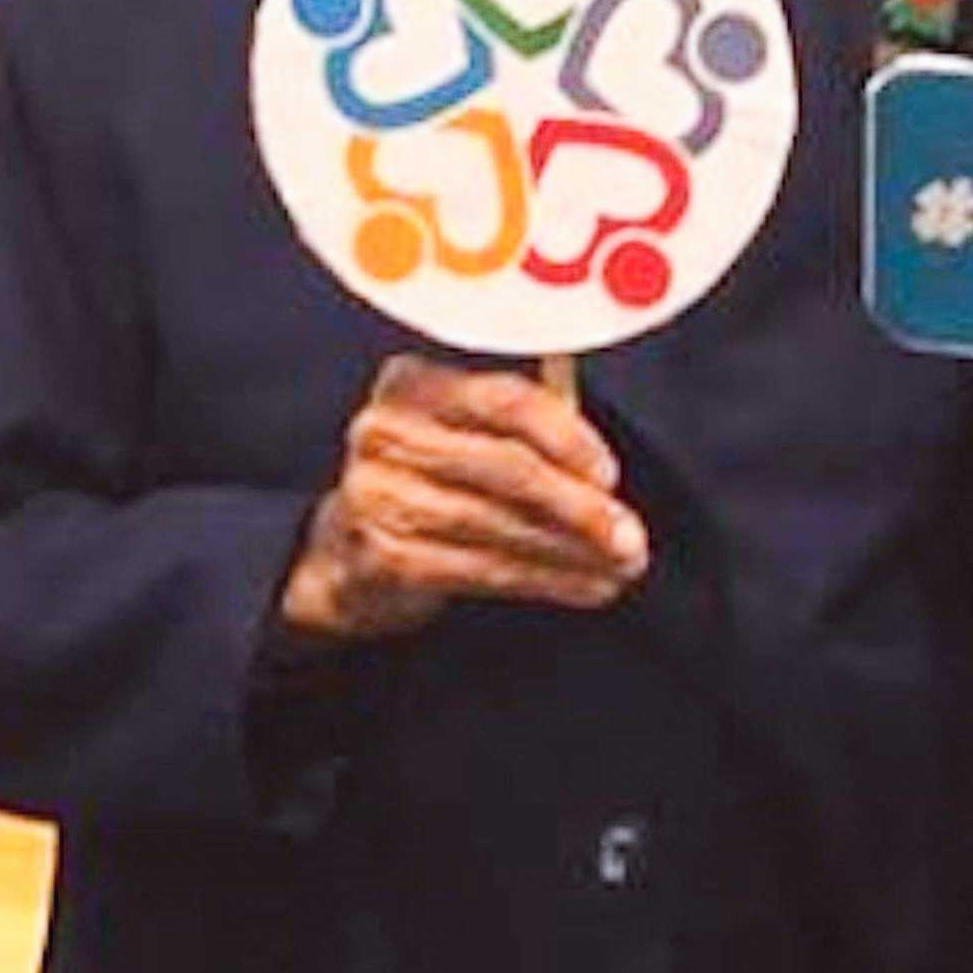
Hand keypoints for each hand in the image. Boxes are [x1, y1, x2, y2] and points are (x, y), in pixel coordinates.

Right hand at [284, 356, 647, 639]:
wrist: (342, 552)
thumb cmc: (427, 483)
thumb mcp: (463, 438)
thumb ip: (525, 436)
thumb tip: (606, 481)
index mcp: (411, 384)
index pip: (504, 399)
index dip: (567, 437)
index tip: (610, 475)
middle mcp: (384, 432)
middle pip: (504, 466)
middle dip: (578, 506)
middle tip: (630, 536)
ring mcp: (375, 495)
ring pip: (497, 523)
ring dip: (570, 550)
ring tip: (620, 567)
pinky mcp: (381, 556)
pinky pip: (480, 569)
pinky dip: (543, 581)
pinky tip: (584, 587)